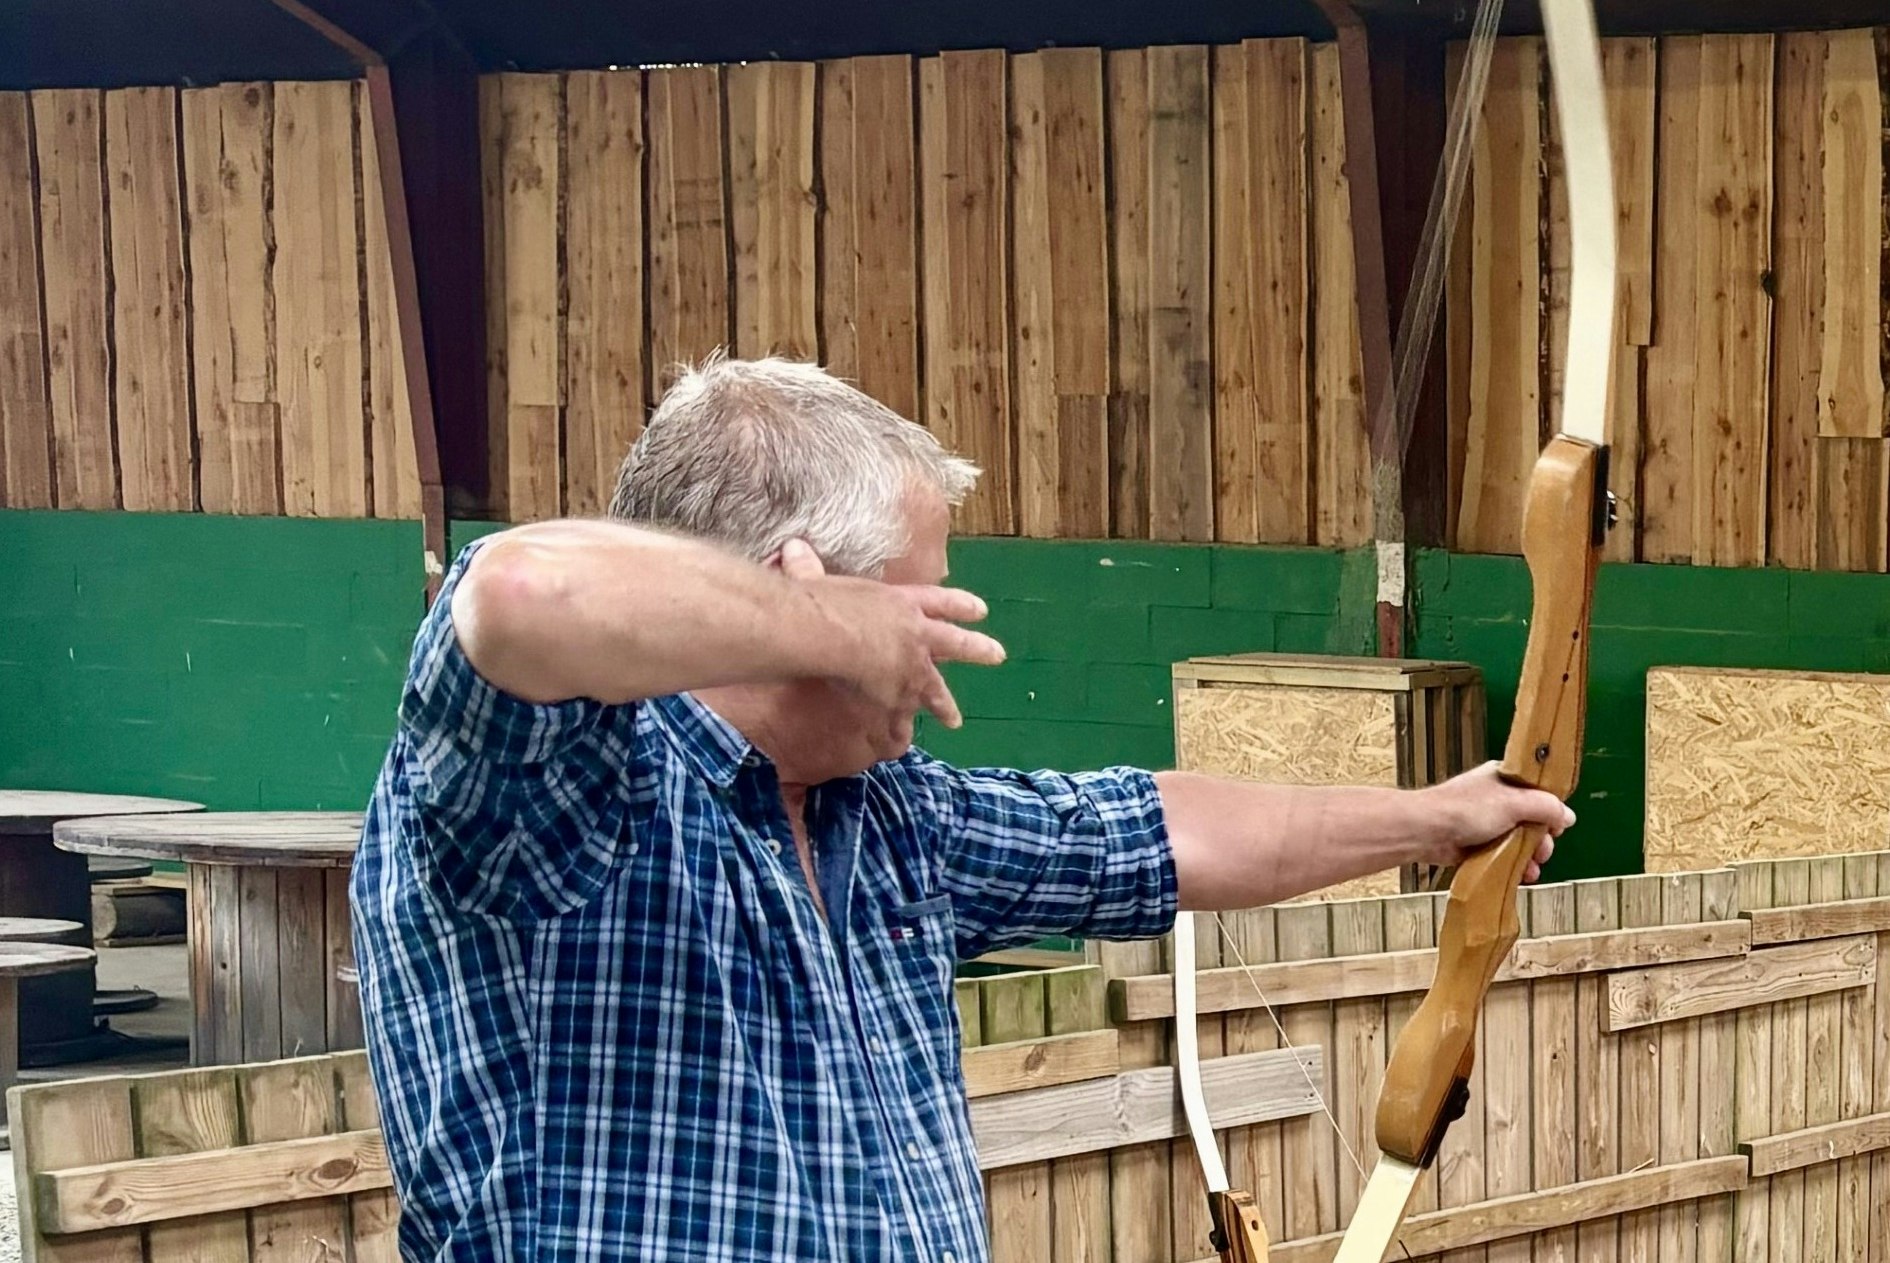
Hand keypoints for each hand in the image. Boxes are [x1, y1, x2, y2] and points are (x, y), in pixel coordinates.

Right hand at [779, 540, 1005, 729]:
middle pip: (956, 642)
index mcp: (901, 601)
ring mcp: (910, 666)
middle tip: (998, 655)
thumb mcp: (817, 576)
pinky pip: (901, 717)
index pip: (940, 601)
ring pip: (934, 688)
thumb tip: (792, 547)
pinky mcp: (895, 694)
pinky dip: (900, 731)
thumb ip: (807, 566)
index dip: (960, 606)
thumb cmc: (820, 598)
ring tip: (955, 720)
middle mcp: (915, 633)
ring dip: (944, 705)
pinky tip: (903, 743)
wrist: (825, 631)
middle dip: (977, 649)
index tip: (981, 610)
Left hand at [1420, 761, 1575, 881]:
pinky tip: (1522, 875)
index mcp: (1506, 779)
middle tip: (1543, 851)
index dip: (1551, 811)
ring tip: (1532, 867)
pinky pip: (1503, 854)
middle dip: (1542, 838)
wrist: (1426, 831)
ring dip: (1530, 855)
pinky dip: (1514, 864)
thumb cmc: (1465, 809)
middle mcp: (1497, 798)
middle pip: (1533, 820)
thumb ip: (1545, 807)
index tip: (1557, 827)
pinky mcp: (1477, 843)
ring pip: (1520, 840)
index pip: (1540, 793)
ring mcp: (1486, 822)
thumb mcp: (1514, 802)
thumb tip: (1567, 815)